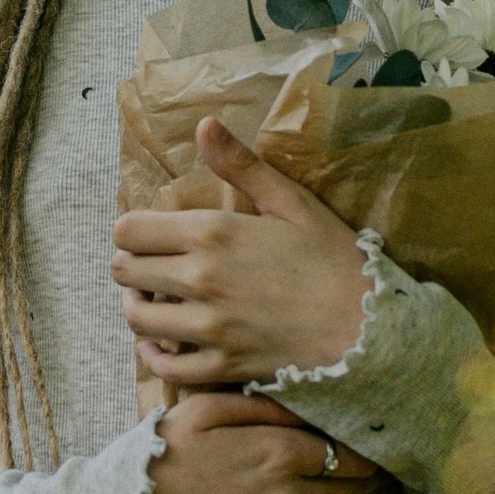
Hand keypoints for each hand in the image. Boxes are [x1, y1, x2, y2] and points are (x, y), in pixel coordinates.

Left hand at [112, 115, 368, 387]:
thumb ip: (241, 165)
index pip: (129, 230)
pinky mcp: (222, 366)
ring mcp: (209, 327)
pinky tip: (161, 346)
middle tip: (152, 267)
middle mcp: (200, 279)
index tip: (150, 236)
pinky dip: (154, 357)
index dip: (133, 231)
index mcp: (212, 232)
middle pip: (124, 272)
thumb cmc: (333, 258)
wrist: (370, 327)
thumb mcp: (291, 202)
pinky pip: (165, 368)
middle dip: (132, 266)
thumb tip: (203, 125)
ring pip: (137, 319)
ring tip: (154, 302)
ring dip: (139, 308)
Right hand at [139, 392, 383, 493]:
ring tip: (333, 493)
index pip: (348, 455)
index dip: (363, 451)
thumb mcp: (206, 410)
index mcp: (277, 456)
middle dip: (360, 480)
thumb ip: (264, 405)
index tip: (370, 446)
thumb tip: (309, 408)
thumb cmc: (162, 456)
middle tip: (365, 471)